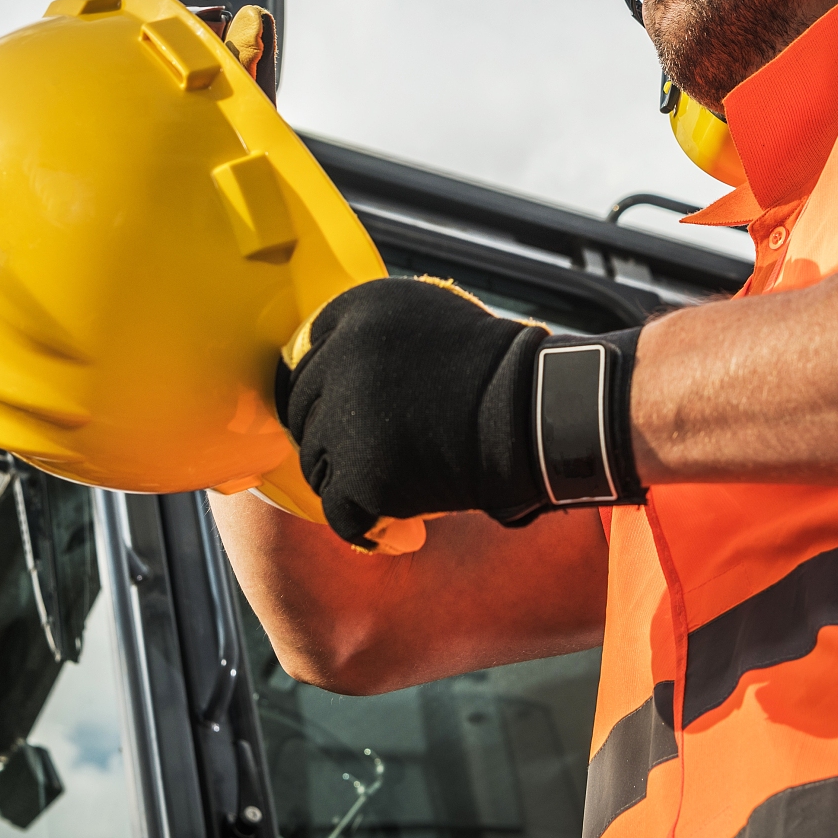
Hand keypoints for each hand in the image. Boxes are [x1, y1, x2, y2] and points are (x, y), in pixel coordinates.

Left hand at [275, 278, 547, 546]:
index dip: (324, 398)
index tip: (349, 418)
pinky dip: (368, 525)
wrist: (536, 414)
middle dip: (331, 441)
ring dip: (348, 482)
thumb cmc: (492, 372)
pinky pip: (340, 513)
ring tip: (397, 486)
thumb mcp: (424, 317)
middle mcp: (341, 357)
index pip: (303, 364)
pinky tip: (399, 525)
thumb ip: (368, 334)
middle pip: (301, 415)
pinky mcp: (364, 473)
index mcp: (354, 311)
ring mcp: (348, 417)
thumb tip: (311, 358)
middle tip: (374, 458)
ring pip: (315, 465)